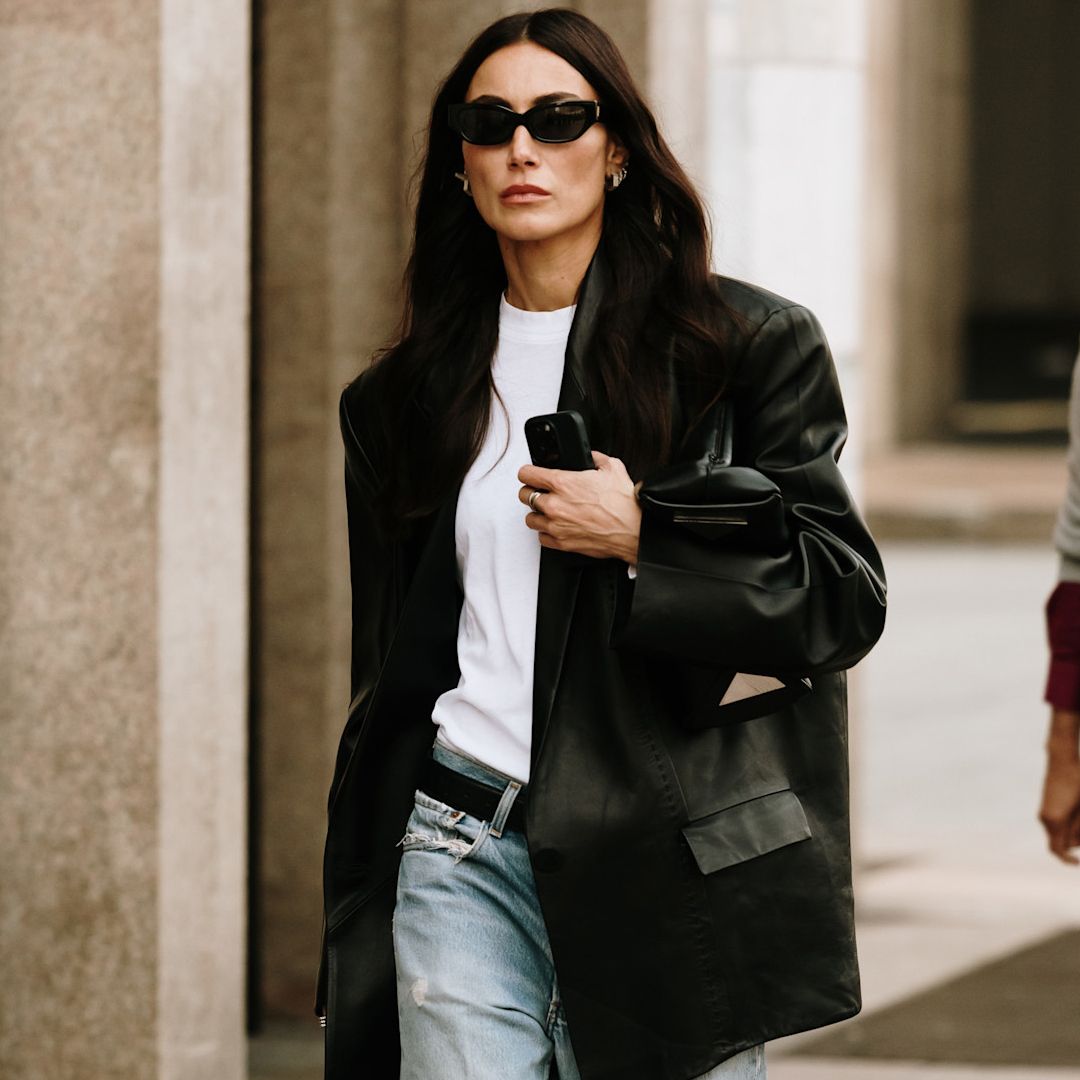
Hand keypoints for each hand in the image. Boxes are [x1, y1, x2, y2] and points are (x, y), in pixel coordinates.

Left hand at [517, 451, 640, 563]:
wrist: (633, 530)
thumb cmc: (624, 503)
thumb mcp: (612, 467)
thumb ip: (595, 458)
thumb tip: (590, 456)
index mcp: (563, 483)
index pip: (527, 474)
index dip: (528, 472)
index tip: (531, 474)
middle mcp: (555, 505)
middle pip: (524, 496)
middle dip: (532, 491)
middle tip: (542, 492)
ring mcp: (556, 526)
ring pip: (530, 518)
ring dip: (538, 513)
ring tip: (549, 511)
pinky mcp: (562, 543)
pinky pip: (541, 537)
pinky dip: (546, 532)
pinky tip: (556, 526)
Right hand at [1039, 708, 1079, 864]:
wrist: (1062, 759)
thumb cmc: (1077, 782)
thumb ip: (1079, 829)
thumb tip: (1075, 845)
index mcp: (1054, 820)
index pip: (1057, 850)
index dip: (1067, 860)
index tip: (1078, 863)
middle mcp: (1045, 818)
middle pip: (1059, 843)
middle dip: (1075, 842)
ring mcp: (1044, 812)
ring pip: (1058, 834)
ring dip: (1072, 832)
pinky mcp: (1046, 806)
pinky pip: (1056, 825)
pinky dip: (1068, 825)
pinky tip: (1076, 809)